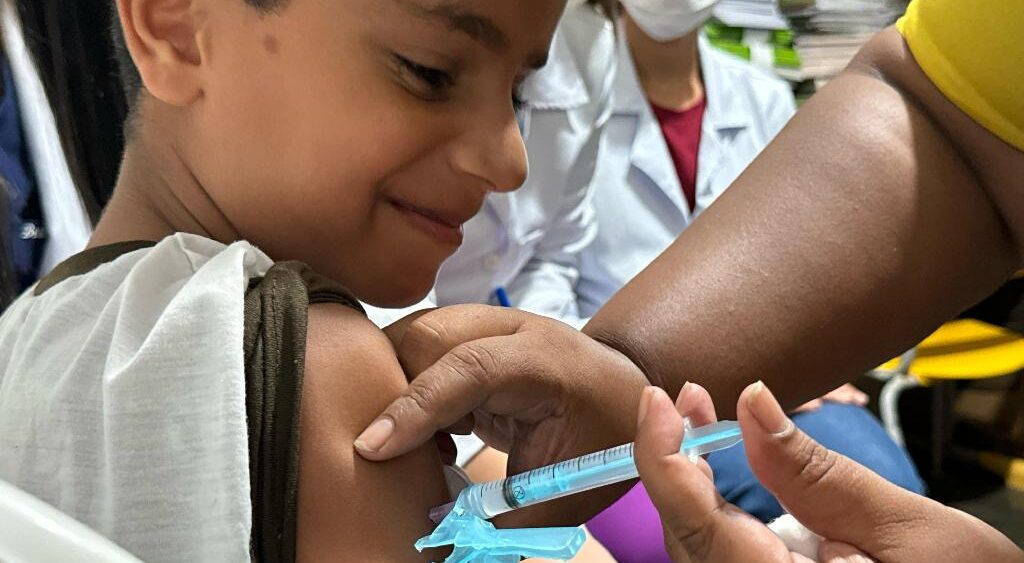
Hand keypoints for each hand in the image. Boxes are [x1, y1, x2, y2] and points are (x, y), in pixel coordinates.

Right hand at [356, 304, 648, 523]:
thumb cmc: (601, 439)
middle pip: (426, 338)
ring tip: (420, 442)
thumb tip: (442, 541)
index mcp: (544, 359)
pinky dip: (407, 387)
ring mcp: (486, 324)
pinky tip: (435, 432)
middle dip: (395, 392)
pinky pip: (415, 349)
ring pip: (411, 336)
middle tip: (391, 451)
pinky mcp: (467, 335)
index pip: (469, 367)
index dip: (416, 406)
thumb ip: (500, 518)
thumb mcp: (562, 490)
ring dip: (396, 387)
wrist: (619, 392)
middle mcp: (511, 328)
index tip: (372, 448)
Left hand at [635, 382, 1023, 562]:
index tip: (657, 400)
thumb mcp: (905, 526)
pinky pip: (722, 551)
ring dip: (688, 478)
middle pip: (689, 538)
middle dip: (674, 461)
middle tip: (684, 398)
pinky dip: (710, 503)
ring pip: (699, 545)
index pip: (700, 530)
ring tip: (695, 413)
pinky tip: (712, 461)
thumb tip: (754, 401)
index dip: (665, 463)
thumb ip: (816, 474)